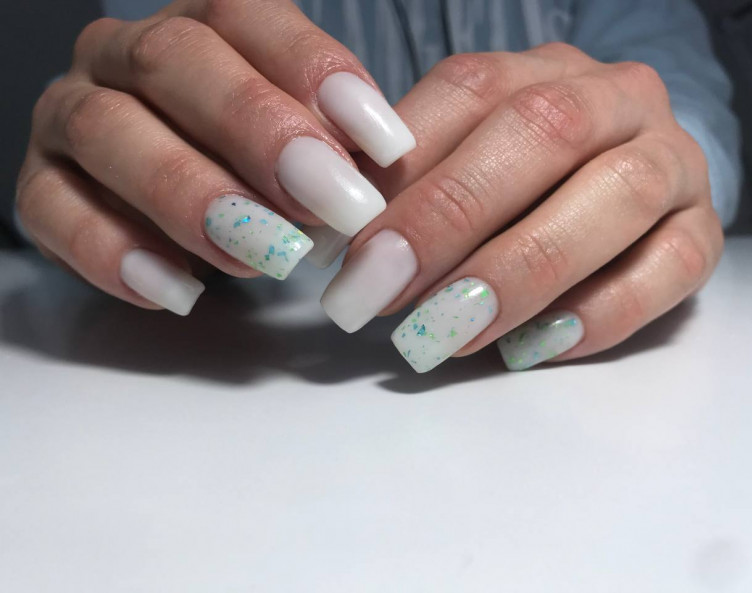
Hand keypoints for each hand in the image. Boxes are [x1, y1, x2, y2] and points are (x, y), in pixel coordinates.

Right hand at [16, 0, 413, 314]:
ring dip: (190, 195)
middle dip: (255, 132)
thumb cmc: (253, 170)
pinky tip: (181, 292)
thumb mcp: (305, 146)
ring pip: (105, 131)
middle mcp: (124, 55)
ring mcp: (71, 115)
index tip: (381, 142)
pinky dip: (115, 254)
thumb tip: (380, 169)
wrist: (171, 210)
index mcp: (198, 28)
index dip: (311, 70)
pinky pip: (52, 211)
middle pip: (171, 61)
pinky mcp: (40, 186)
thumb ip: (334, 144)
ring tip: (265, 254)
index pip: (243, 13)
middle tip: (327, 201)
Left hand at [320, 43, 722, 372]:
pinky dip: (598, 314)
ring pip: (616, 194)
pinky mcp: (704, 232)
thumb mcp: (460, 167)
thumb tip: (339, 242)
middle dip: (451, 217)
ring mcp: (673, 161)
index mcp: (542, 69)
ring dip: (521, 269)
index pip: (469, 90)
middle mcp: (616, 99)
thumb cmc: (521, 188)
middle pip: (544, 131)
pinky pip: (672, 267)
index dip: (402, 169)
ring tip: (447, 331)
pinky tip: (528, 349)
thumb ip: (407, 189)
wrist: (629, 191)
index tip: (346, 248)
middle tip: (382, 293)